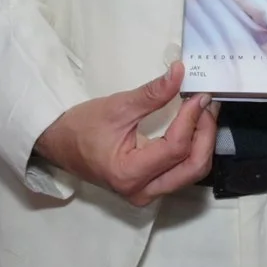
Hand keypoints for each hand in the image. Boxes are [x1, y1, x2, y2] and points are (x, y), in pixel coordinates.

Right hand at [34, 64, 215, 205]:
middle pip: (193, 167)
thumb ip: (152, 93)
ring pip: (191, 172)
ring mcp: (148, 194)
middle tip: (207, 104)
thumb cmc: (82, 126)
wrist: (59, 145)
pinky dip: (193, 150)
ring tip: (204, 112)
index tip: (199, 95)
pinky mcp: (151, 188)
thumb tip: (180, 72)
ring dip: (203, 142)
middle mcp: (142, 191)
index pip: (175, 148)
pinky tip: (195, 127)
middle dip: (206, 133)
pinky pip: (182, 172)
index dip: (192, 119)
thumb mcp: (118, 106)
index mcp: (130, 173)